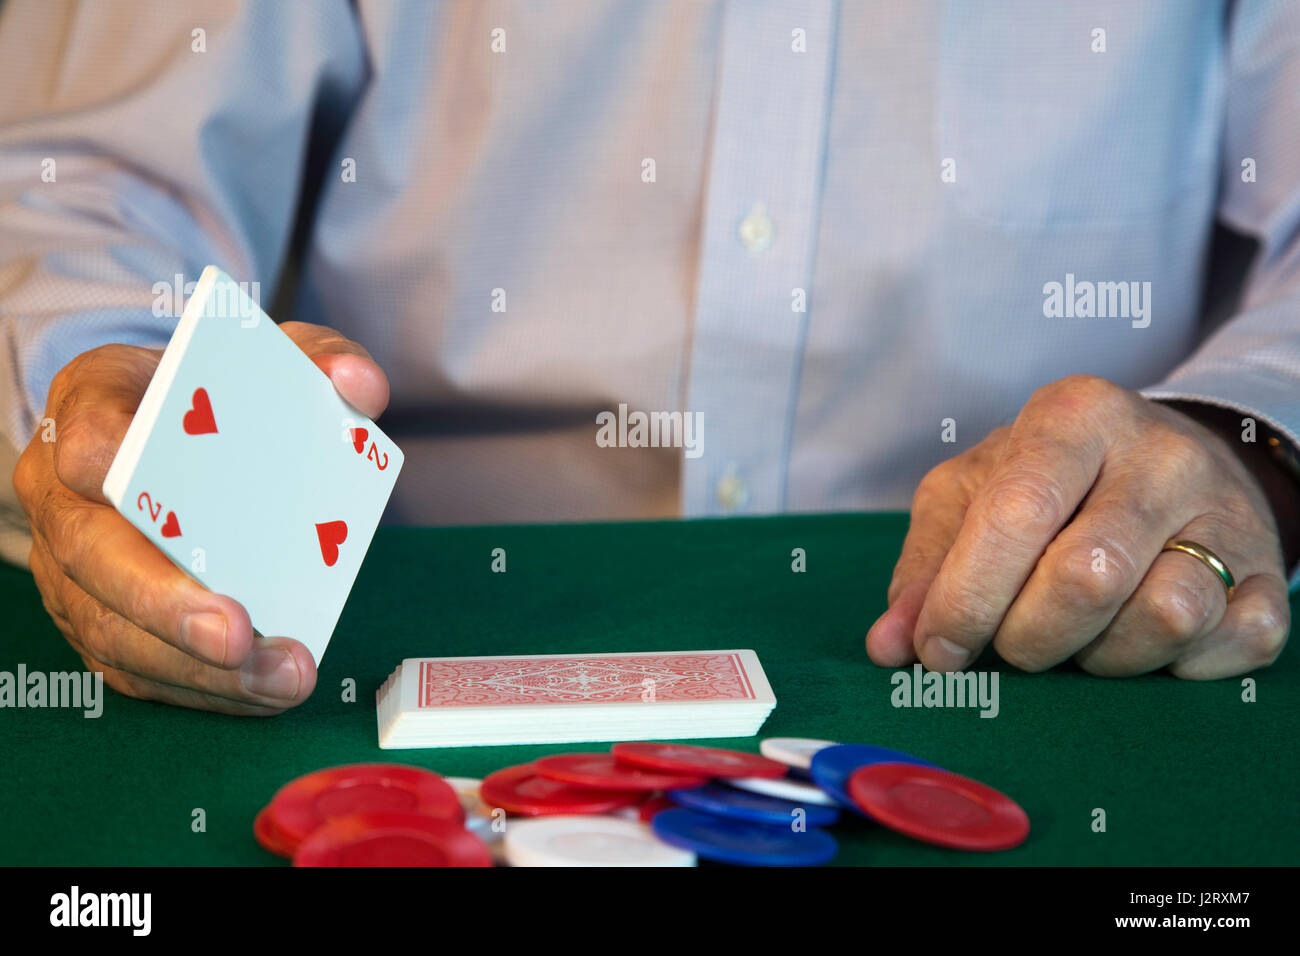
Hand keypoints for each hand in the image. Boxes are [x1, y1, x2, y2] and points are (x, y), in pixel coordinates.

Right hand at [12, 322, 389, 712]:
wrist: (176, 430)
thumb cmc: (224, 392)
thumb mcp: (275, 353)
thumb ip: (322, 356)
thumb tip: (362, 389)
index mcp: (96, 404)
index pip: (85, 428)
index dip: (102, 453)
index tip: (130, 473)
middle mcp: (64, 489)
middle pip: (90, 551)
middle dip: (163, 601)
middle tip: (236, 635)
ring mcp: (72, 562)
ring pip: (111, 626)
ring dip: (192, 666)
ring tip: (277, 679)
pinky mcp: (97, 615)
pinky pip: (134, 666)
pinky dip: (199, 687)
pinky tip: (261, 694)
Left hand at [866, 375, 1290, 678]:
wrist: (1169, 463)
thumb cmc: (1048, 484)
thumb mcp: (973, 496)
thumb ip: (925, 567)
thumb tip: (889, 647)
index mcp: (1073, 415)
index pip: (1016, 514)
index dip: (966, 598)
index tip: (937, 651)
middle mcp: (1159, 453)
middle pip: (1086, 577)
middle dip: (1027, 637)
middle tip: (1010, 642)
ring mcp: (1224, 512)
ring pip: (1164, 618)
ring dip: (1098, 657)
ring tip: (1075, 636)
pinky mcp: (1268, 574)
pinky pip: (1229, 645)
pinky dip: (1172, 668)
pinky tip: (1137, 641)